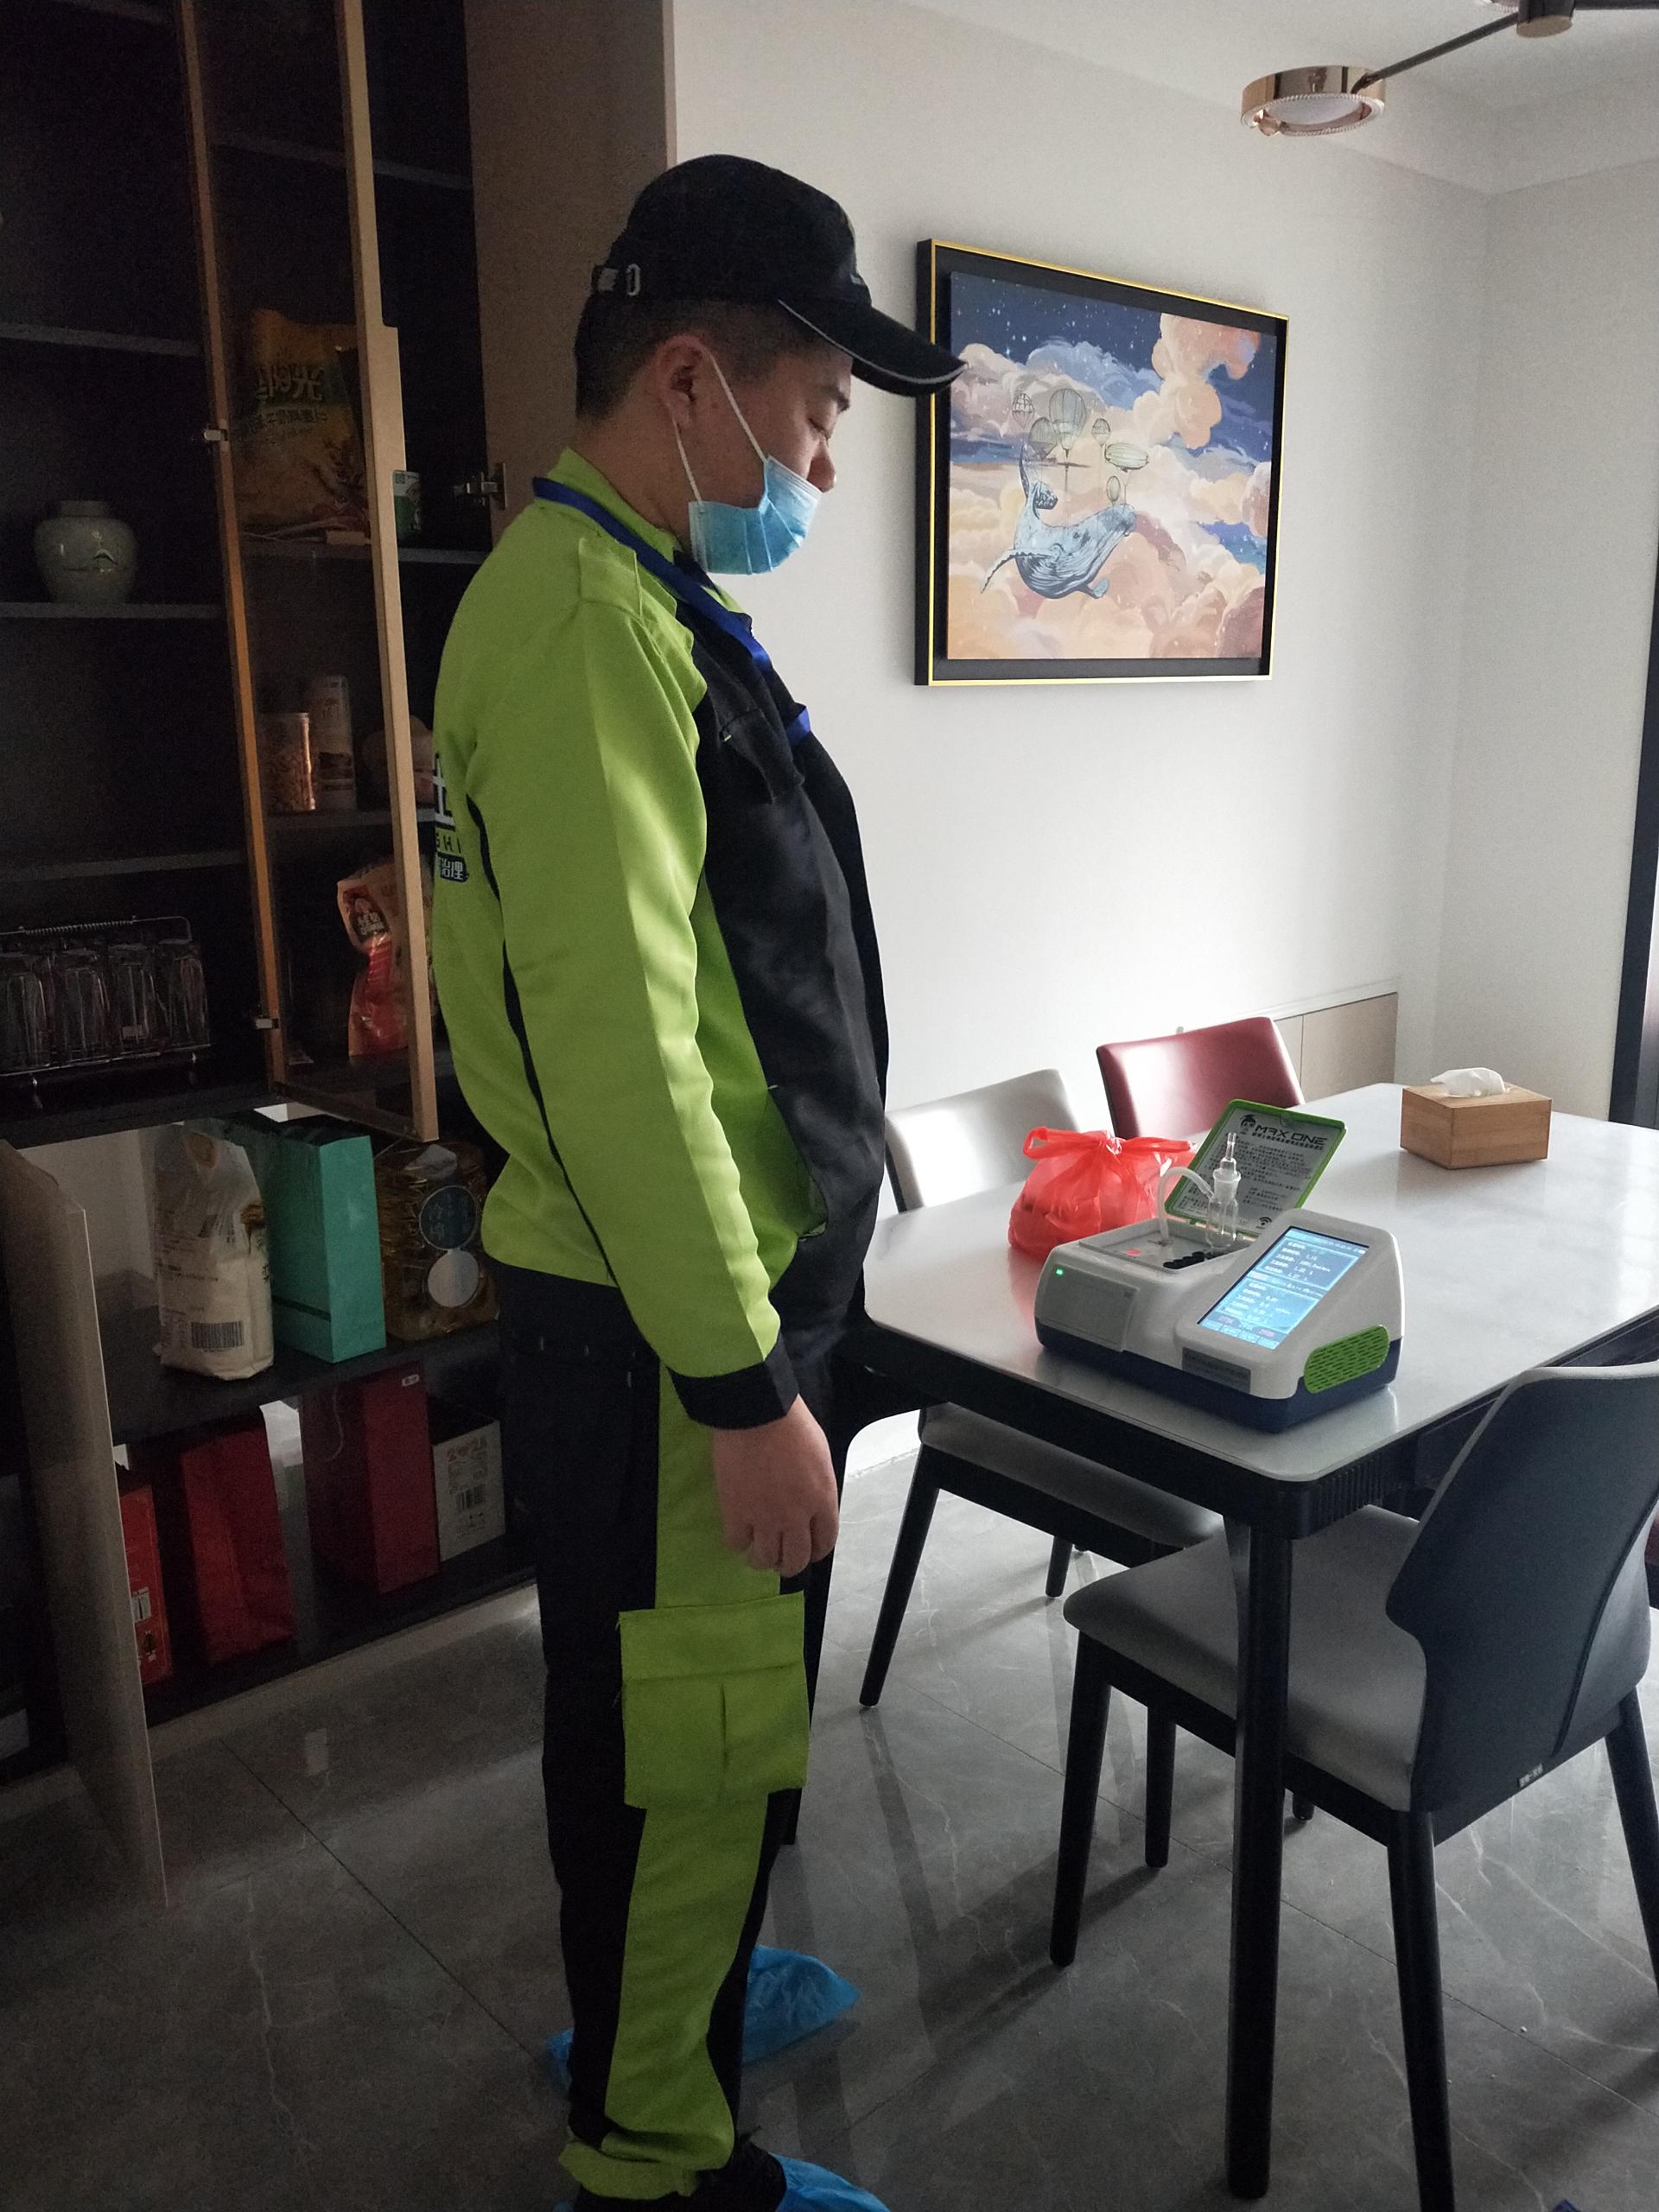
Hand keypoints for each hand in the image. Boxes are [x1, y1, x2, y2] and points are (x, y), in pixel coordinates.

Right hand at [710, 1397, 838, 1578]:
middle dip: (789, 1564)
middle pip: (796, 1559)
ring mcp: (765, 1517)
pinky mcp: (736, 1513)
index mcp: (822, 1500)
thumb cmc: (792, 1425)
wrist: (758, 1413)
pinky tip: (738, 1533)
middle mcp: (796, 1516)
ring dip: (762, 1559)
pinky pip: (737, 1544)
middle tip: (781, 1559)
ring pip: (765, 1559)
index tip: (808, 1550)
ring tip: (757, 1551)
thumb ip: (817, 1487)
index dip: (816, 1551)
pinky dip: (738, 1543)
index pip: (825, 1542)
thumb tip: (809, 1504)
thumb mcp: (820, 1457)